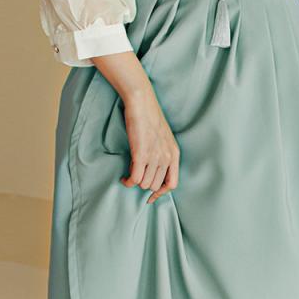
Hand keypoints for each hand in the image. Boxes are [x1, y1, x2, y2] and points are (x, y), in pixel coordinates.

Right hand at [119, 86, 180, 203]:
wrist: (142, 102)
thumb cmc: (149, 117)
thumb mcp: (163, 137)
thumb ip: (163, 154)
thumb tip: (155, 172)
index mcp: (174, 153)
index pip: (172, 184)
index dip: (160, 193)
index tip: (150, 196)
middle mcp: (167, 157)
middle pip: (154, 185)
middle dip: (144, 183)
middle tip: (135, 176)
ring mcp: (154, 156)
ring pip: (144, 184)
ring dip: (135, 181)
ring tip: (129, 174)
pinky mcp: (141, 154)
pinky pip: (134, 178)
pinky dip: (127, 181)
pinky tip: (124, 177)